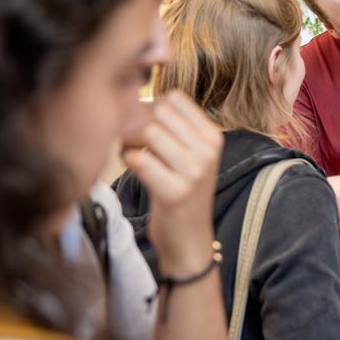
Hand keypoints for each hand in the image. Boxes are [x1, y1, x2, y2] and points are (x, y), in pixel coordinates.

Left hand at [120, 90, 222, 276]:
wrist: (188, 241)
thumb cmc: (181, 192)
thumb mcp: (188, 155)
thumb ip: (170, 127)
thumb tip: (132, 98)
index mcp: (213, 137)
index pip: (173, 99)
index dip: (150, 106)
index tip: (143, 126)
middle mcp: (208, 152)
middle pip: (158, 112)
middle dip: (136, 122)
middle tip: (131, 141)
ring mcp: (194, 172)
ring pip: (147, 132)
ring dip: (129, 141)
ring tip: (132, 154)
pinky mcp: (175, 192)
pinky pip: (138, 159)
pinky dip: (127, 160)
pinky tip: (132, 168)